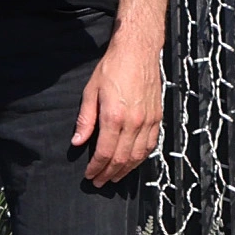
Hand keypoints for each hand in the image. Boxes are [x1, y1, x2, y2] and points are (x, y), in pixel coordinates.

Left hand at [73, 28, 162, 186]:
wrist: (138, 52)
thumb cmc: (112, 69)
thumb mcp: (90, 91)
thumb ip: (85, 120)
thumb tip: (77, 142)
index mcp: (114, 117)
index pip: (105, 152)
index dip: (96, 167)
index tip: (89, 175)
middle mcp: (134, 123)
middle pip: (122, 159)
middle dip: (109, 173)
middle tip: (99, 182)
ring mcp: (148, 122)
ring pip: (138, 156)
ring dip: (126, 170)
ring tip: (114, 177)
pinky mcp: (157, 118)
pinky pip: (150, 146)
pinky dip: (141, 158)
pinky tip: (132, 162)